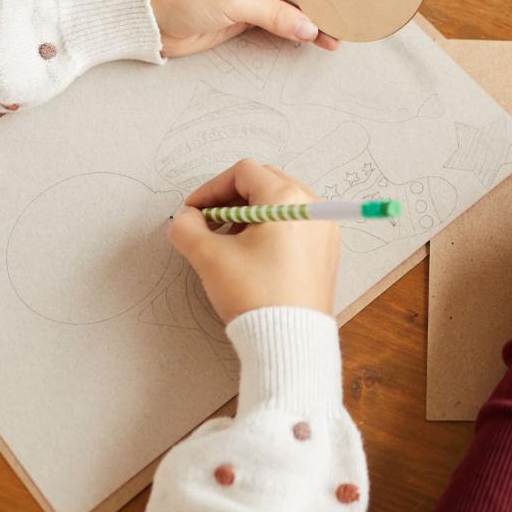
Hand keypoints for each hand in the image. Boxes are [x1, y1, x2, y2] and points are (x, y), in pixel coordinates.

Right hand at [169, 159, 340, 322]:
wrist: (290, 338)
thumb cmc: (255, 295)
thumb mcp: (210, 258)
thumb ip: (188, 229)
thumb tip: (185, 218)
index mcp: (287, 198)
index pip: (243, 173)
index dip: (211, 189)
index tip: (193, 212)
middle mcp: (313, 205)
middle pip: (265, 182)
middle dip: (230, 200)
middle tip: (207, 224)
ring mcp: (324, 227)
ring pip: (280, 202)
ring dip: (249, 214)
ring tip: (227, 242)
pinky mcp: (326, 248)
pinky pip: (295, 223)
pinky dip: (270, 228)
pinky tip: (251, 254)